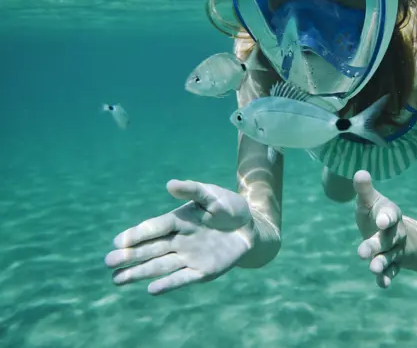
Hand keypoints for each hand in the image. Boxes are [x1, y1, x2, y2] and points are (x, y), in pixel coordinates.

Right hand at [105, 179, 253, 295]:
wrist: (250, 228)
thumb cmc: (229, 208)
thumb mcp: (213, 195)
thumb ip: (193, 191)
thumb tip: (170, 184)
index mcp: (178, 220)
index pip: (154, 228)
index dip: (137, 234)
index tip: (119, 241)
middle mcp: (179, 240)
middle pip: (151, 249)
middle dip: (130, 256)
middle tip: (109, 262)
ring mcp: (189, 256)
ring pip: (160, 266)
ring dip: (140, 272)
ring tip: (117, 279)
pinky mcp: (203, 271)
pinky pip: (183, 278)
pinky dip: (168, 284)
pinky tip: (151, 289)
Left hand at [353, 170, 406, 287]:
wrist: (398, 233)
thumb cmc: (377, 213)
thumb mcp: (371, 201)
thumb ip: (364, 190)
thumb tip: (359, 172)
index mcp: (390, 214)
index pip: (391, 214)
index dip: (386, 217)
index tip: (381, 220)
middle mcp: (395, 233)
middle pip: (387, 239)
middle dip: (376, 245)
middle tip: (361, 252)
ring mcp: (395, 250)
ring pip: (390, 257)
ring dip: (381, 263)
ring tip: (372, 268)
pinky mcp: (393, 264)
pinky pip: (392, 272)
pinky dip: (386, 278)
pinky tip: (382, 284)